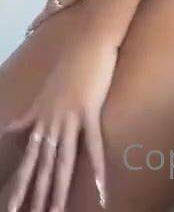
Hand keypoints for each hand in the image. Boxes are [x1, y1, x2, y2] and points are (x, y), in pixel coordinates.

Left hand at [2, 35, 116, 210]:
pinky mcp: (89, 111)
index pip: (28, 159)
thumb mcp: (44, 91)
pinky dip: (97, 167)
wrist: (89, 40)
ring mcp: (69, 117)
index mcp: (41, 118)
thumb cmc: (71, 62)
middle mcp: (51, 121)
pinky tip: (101, 188)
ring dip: (58, 189)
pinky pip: (93, 144)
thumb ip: (29, 113)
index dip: (20, 183)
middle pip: (42, 165)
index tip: (13, 207)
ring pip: (62, 160)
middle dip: (34, 193)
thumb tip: (11, 126)